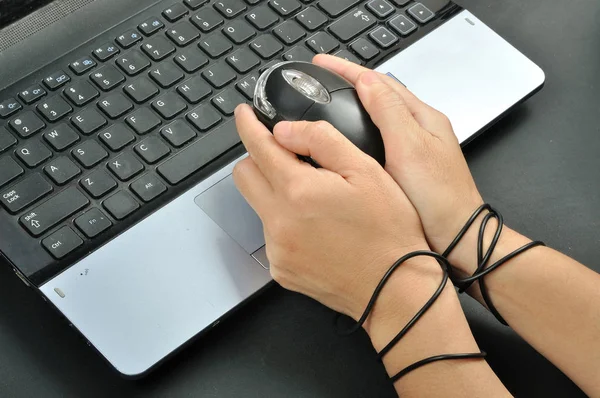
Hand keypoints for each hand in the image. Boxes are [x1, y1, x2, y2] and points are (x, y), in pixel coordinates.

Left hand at [232, 105, 503, 394]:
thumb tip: (284, 130)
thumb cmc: (389, 231)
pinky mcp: (281, 270)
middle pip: (243, 176)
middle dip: (258, 159)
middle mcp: (279, 222)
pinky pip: (271, 236)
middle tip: (287, 157)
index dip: (248, 125)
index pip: (257, 147)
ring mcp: (278, 250)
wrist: (395, 289)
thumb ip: (321, 141)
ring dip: (276, 194)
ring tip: (317, 201)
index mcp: (298, 191)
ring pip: (258, 206)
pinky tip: (317, 228)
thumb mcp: (366, 171)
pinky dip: (285, 224)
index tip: (245, 114)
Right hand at [311, 55, 484, 271]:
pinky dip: (361, 130)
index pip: (381, 82)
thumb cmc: (440, 198)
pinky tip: (348, 140)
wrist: (457, 239)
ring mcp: (414, 149)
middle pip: (381, 94)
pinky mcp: (406, 169)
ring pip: (380, 116)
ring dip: (356, 104)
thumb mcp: (411, 148)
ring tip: (331, 100)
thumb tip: (368, 81)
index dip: (349, 70)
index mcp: (423, 118)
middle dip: (351, 82)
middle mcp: (420, 129)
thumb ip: (389, 113)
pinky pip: (380, 138)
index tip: (323, 63)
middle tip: (322, 77)